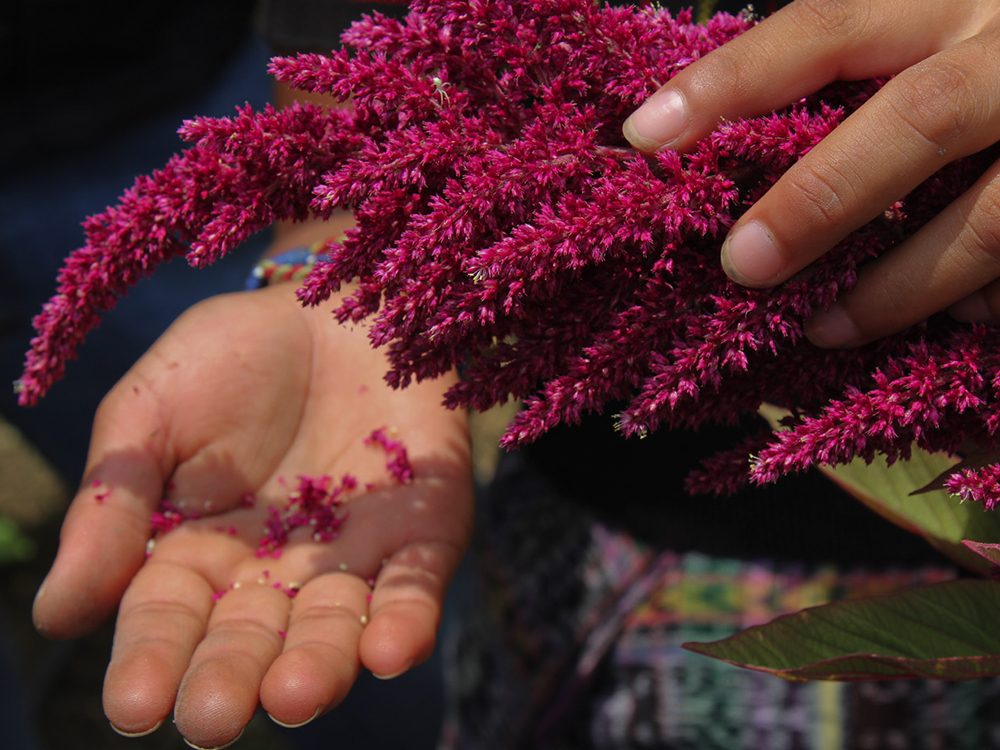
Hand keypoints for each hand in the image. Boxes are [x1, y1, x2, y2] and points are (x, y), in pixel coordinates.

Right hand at [31, 283, 472, 747]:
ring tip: (295, 694)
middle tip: (215, 718)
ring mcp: (354, 556)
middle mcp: (276, 573)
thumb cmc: (232, 355)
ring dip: (320, 664)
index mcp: (197, 554)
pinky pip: (416, 583)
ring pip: (335, 628)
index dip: (151, 659)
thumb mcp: (150, 413)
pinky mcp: (422, 529)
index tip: (135, 703)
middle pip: (252, 640)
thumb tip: (56, 615)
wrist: (335, 301)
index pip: (168, 620)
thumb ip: (112, 505)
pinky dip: (407, 617)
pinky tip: (391, 647)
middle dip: (233, 677)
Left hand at [623, 0, 999, 346]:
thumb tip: (742, 145)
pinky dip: (988, 306)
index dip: (730, 81)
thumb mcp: (938, 31)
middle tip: (743, 265)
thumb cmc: (993, 57)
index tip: (644, 135)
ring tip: (828, 326)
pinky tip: (955, 324)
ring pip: (993, 220)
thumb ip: (860, 71)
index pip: (825, 26)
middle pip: (921, 117)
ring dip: (901, 287)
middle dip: (822, 200)